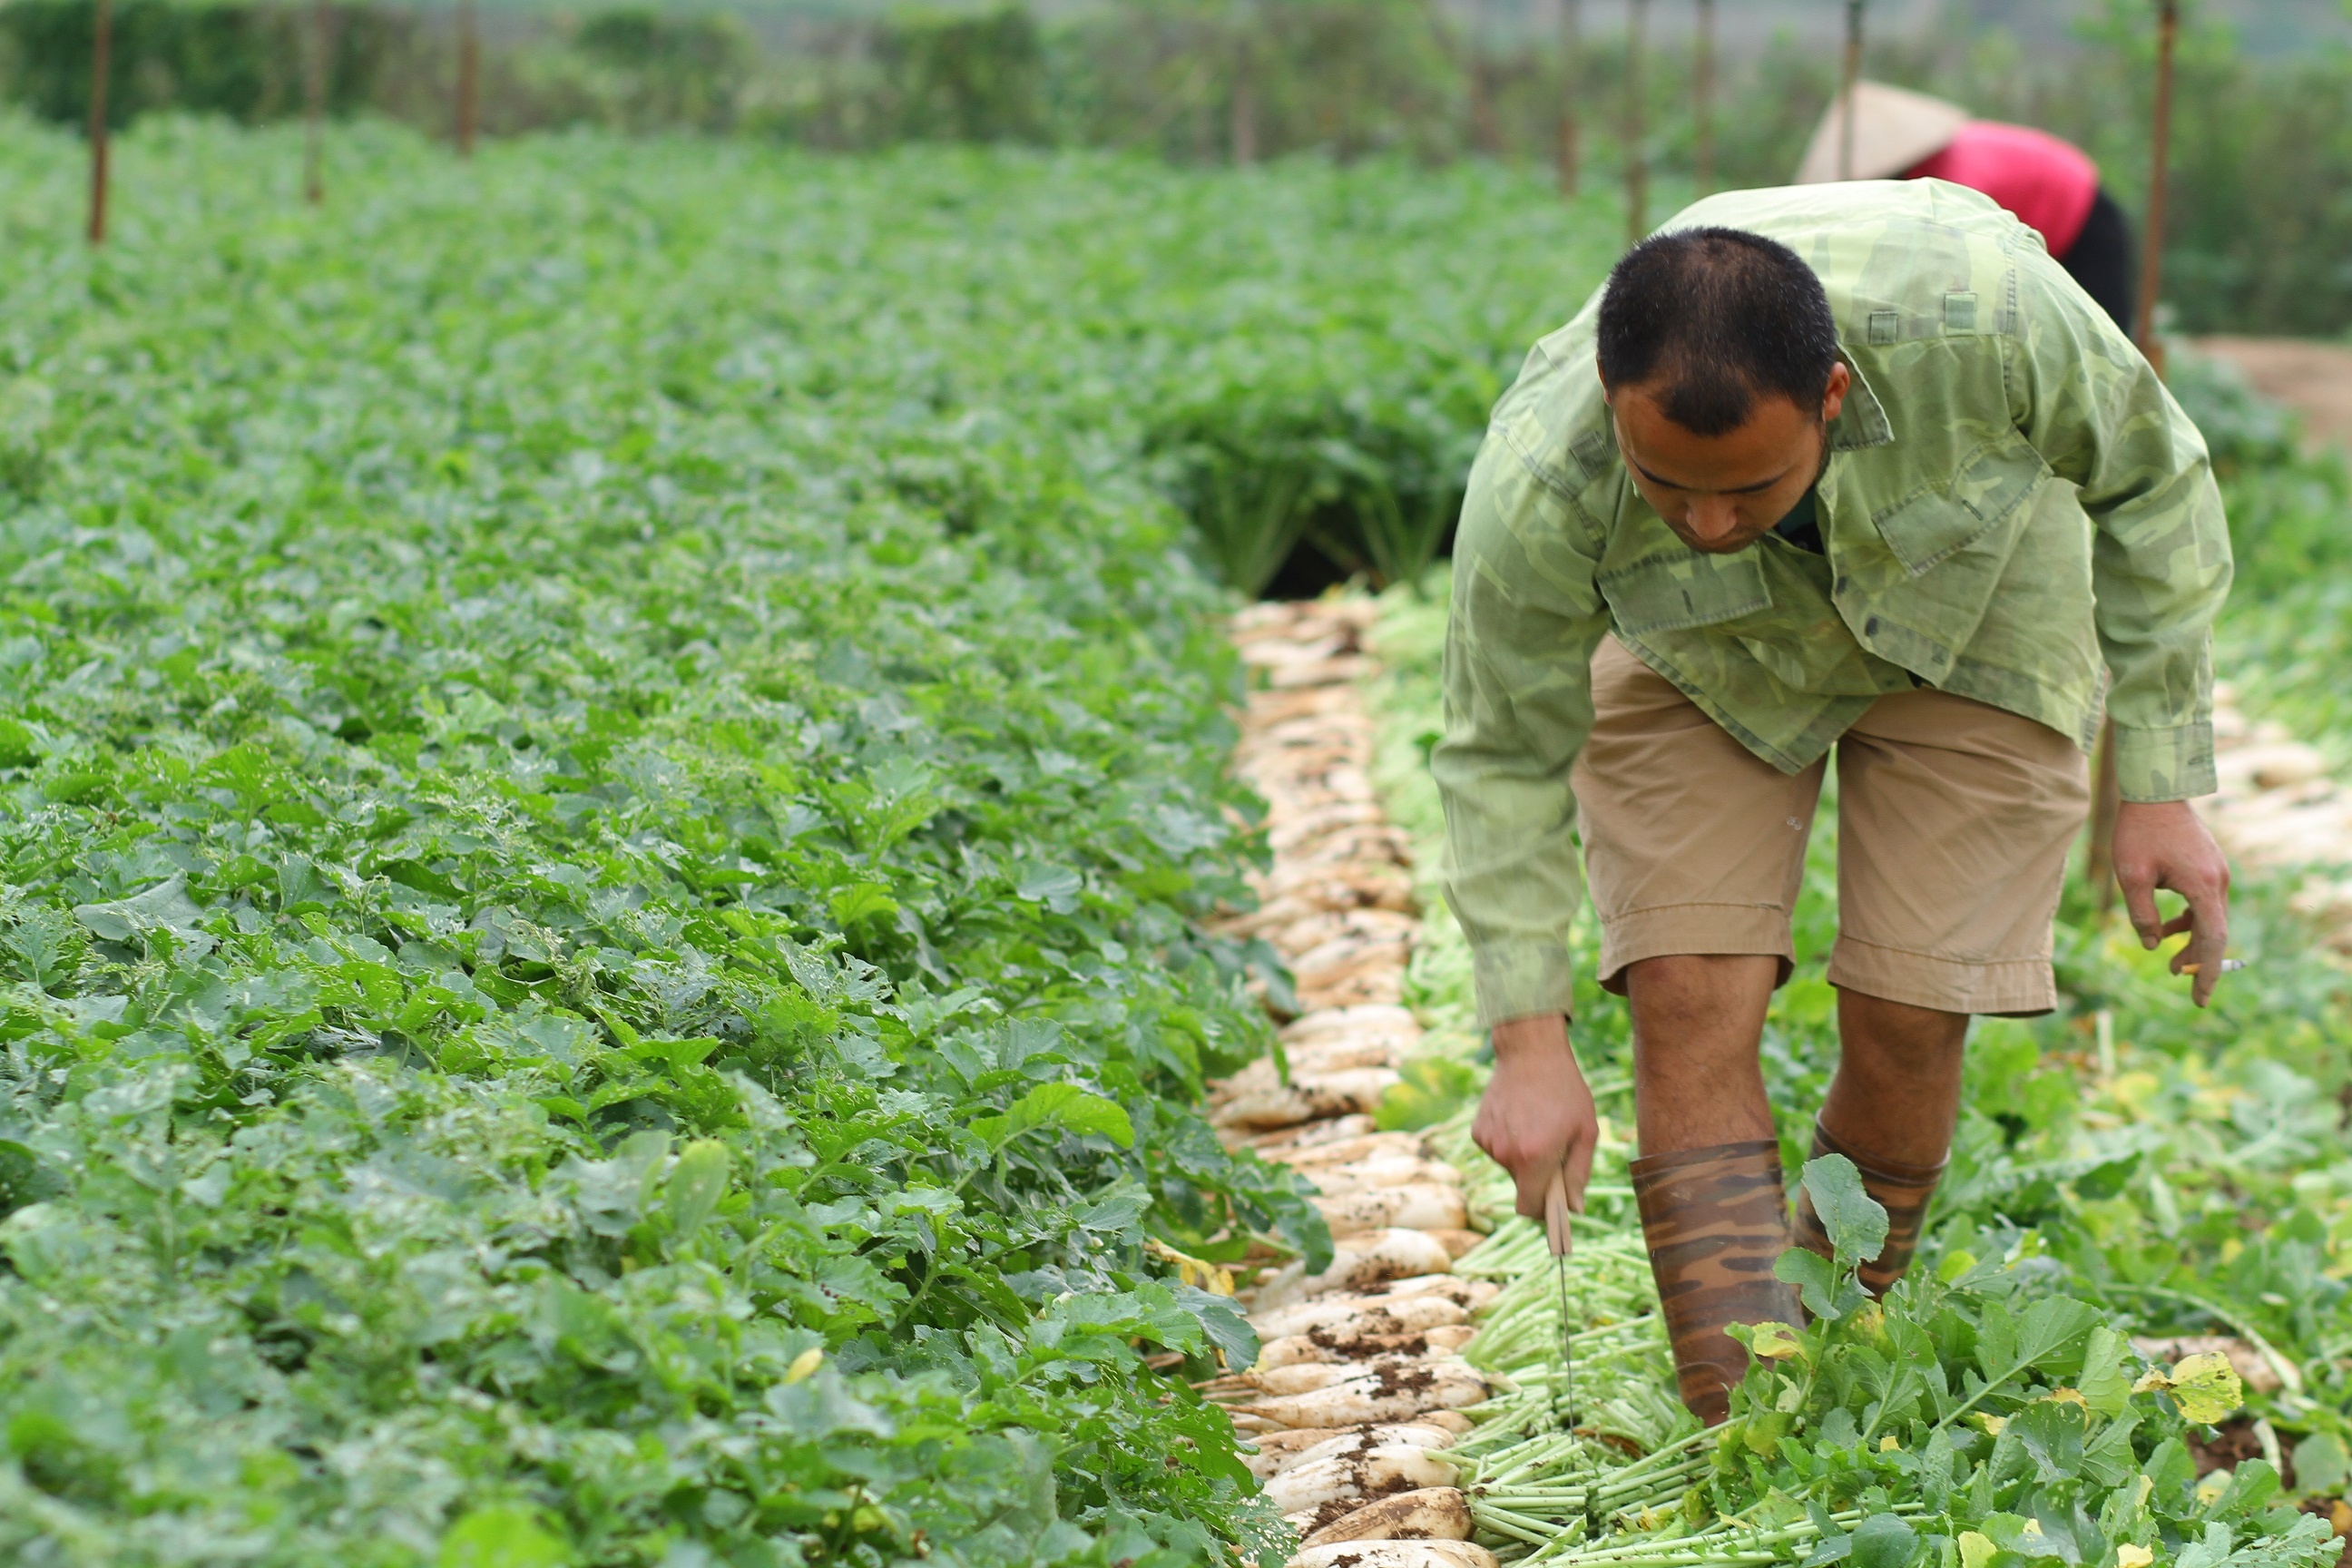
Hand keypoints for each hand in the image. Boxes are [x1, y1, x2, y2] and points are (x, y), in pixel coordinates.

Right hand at [1472, 1013, 1598, 1220]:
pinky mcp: (1478, 1130)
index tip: (1554, 1204)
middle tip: (1554, 1147)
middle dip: (1538, 1177)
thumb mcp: (1585, 1132)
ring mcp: (1488, 1142)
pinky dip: (1508, 1141)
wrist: (1531, 1053)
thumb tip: (1573, 1208)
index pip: (1528, 1208)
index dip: (1542, 1211)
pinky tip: (1519, 1117)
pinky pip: (1496, 1149)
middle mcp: (1506, 1154)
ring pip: (1509, 1166)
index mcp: (1534, 1158)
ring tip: (1537, 1125)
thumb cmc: (1565, 1091)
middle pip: (1522, 1185)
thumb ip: (1579, 1174)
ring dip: (1524, 1156)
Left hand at [2112, 799, 2231, 1006]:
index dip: (2206, 971)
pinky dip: (2189, 919)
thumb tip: (2151, 944)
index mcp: (2204, 887)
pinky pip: (2204, 903)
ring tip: (2166, 957)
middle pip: (2214, 932)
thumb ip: (2142, 914)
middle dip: (2197, 958)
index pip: (2212, 940)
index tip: (2200, 998)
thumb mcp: (2132, 877)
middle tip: (2177, 978)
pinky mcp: (2209, 866)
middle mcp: (2219, 881)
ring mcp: (2218, 873)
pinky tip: (2165, 927)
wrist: (2155, 791)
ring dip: (2190, 939)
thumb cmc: (2139, 832)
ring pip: (2209, 918)